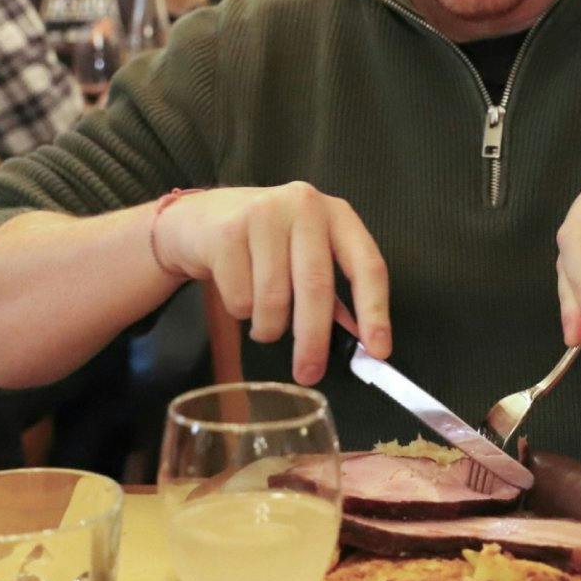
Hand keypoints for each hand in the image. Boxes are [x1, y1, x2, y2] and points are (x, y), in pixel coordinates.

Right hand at [150, 183, 390, 384]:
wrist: (201, 218)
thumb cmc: (265, 243)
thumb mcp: (306, 257)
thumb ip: (334, 297)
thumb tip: (361, 342)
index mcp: (337, 214)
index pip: (367, 264)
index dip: (375, 311)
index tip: (379, 351)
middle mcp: (305, 206)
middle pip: (316, 286)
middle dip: (313, 340)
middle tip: (309, 373)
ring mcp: (264, 214)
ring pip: (273, 298)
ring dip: (268, 328)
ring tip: (263, 322)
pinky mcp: (228, 231)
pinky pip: (239, 298)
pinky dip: (239, 312)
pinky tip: (237, 292)